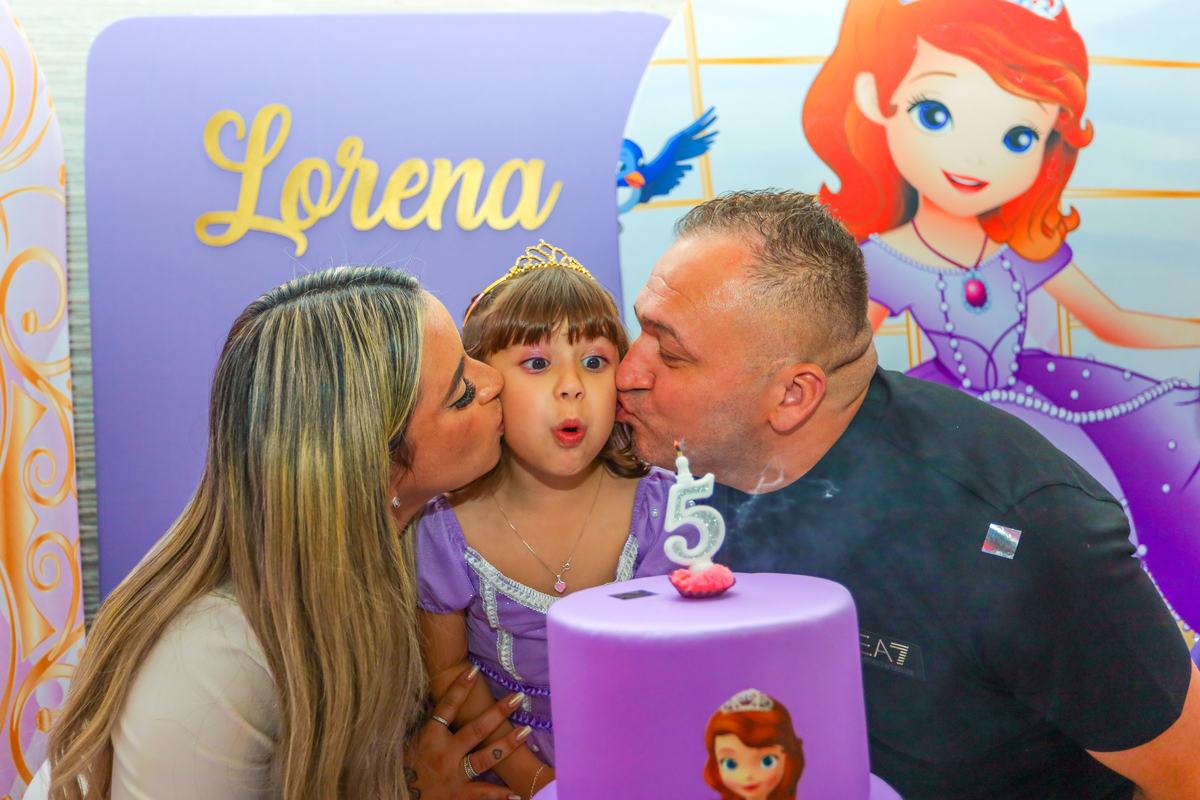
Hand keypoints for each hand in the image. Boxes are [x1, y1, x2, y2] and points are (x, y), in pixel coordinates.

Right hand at [407, 666, 531, 799]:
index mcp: (429, 737)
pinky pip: (484, 793)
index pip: (447, 706)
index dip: (460, 688)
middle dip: (497, 712)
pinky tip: (518, 790)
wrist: (395, 797)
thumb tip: (436, 700)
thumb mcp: (409, 741)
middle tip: (517, 698)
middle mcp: (445, 753)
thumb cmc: (401, 768)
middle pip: (476, 729)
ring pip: (485, 758)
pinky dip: (501, 793)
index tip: (474, 670)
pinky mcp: (459, 795)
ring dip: (507, 744)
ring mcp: (454, 775)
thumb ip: (426, 725)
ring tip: (526, 732)